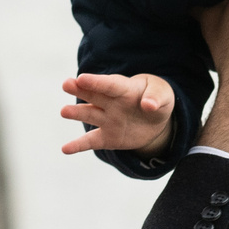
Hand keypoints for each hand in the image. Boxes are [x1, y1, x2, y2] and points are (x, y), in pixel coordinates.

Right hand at [60, 73, 175, 155]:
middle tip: (66, 84)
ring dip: (76, 113)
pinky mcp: (107, 137)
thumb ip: (156, 98)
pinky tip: (65, 149)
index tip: (81, 78)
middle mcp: (111, 103)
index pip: (109, 84)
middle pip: (94, 95)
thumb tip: (148, 105)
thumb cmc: (157, 99)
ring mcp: (107, 119)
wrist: (155, 120)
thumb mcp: (164, 95)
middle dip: (80, 89)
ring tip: (64, 111)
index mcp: (124, 88)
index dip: (96, 82)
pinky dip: (78, 146)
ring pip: (89, 115)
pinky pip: (91, 141)